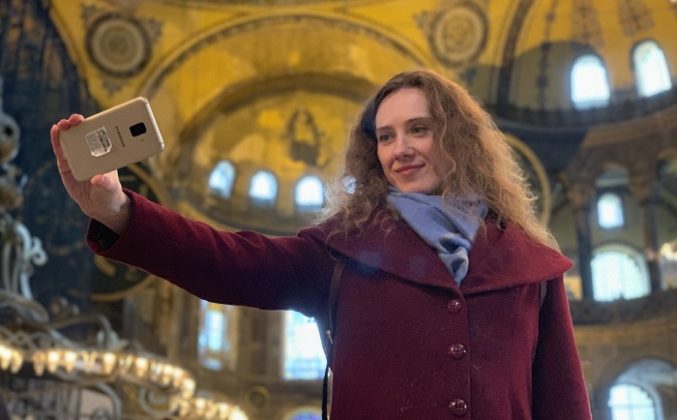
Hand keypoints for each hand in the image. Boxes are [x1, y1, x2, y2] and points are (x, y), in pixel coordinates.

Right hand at [50, 114, 129, 233]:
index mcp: (104, 154)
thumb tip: (98, 178)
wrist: (98, 205)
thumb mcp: (110, 188)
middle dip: (79, 123)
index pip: (101, 135)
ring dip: (66, 129)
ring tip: (63, 124)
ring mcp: (77, 157)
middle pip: (83, 133)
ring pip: (70, 139)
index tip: (94, 119)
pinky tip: (55, 131)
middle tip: (76, 120)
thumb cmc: (108, 192)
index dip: (96, 124)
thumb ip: (105, 183)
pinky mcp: (66, 164)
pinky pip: (60, 150)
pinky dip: (57, 140)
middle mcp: (90, 152)